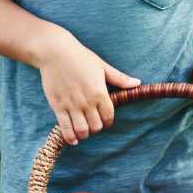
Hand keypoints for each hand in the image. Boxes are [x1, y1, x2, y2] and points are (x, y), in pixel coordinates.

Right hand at [37, 27, 139, 144]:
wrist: (55, 52)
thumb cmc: (80, 57)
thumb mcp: (102, 66)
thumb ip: (119, 78)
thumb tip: (137, 83)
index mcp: (100, 92)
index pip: (109, 117)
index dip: (108, 122)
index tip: (104, 120)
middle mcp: (87, 102)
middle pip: (96, 127)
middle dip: (96, 128)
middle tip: (92, 124)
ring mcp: (71, 105)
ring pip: (82, 130)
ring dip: (84, 134)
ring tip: (83, 130)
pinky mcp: (58, 107)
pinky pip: (65, 128)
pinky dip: (70, 137)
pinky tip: (73, 139)